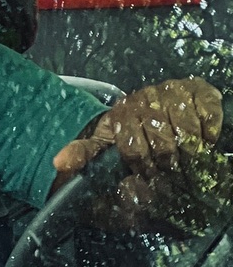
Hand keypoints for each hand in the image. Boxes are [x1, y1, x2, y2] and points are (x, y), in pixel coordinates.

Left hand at [55, 78, 226, 232]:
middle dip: (167, 163)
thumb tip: (58, 164)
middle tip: (170, 170)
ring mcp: (173, 93)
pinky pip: (208, 116)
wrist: (164, 103)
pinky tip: (204, 139)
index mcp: (121, 113)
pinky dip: (209, 133)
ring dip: (190, 152)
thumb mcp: (106, 142)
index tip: (147, 174)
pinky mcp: (200, 91)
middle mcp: (146, 99)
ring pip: (187, 133)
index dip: (142, 167)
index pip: (133, 149)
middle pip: (163, 145)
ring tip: (187, 159)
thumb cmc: (134, 130)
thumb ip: (86, 153)